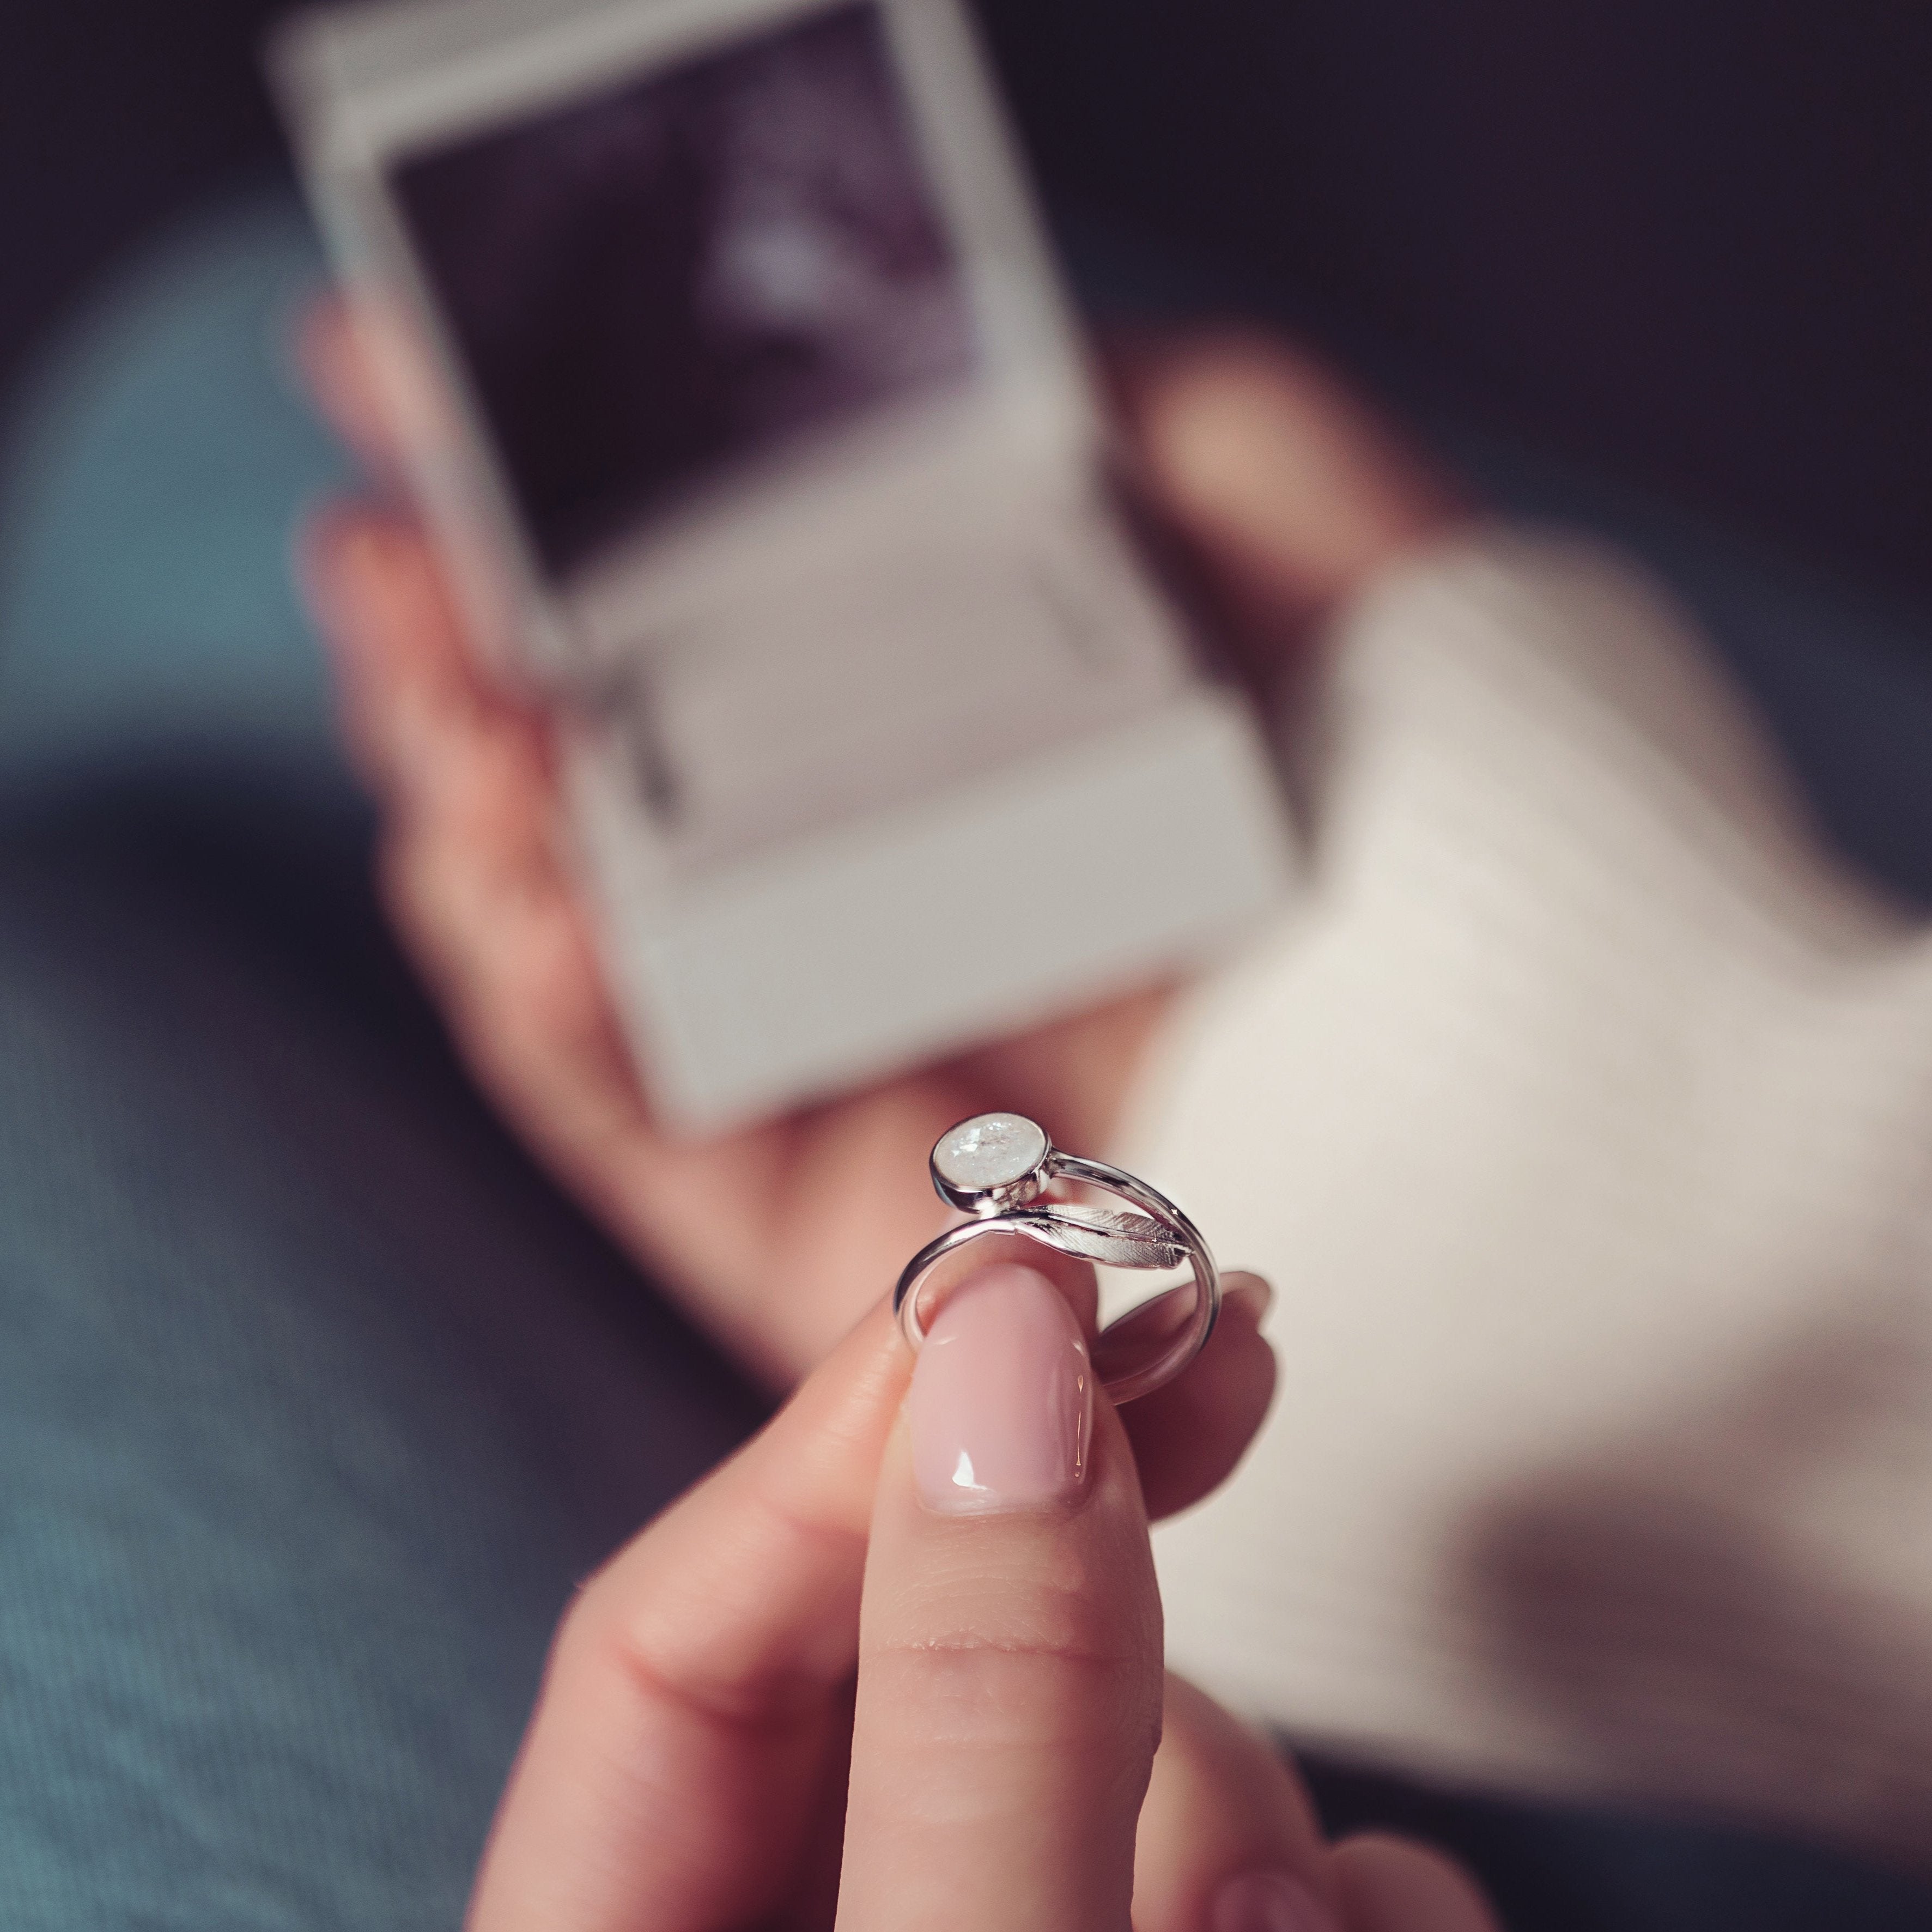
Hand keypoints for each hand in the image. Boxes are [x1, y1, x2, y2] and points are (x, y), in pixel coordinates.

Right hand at [298, 306, 1464, 1385]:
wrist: (1562, 1125)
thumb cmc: (1487, 828)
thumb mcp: (1352, 561)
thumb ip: (1186, 425)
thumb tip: (995, 355)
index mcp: (978, 759)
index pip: (720, 632)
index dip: (575, 519)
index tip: (432, 389)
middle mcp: (889, 912)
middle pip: (617, 784)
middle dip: (474, 660)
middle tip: (387, 549)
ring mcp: (842, 1075)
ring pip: (584, 947)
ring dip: (475, 822)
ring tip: (444, 709)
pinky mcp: (820, 1243)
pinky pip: (637, 1129)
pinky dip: (553, 1019)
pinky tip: (525, 903)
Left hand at [467, 1260, 1496, 1929]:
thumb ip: (976, 1722)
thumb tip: (1004, 1350)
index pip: (670, 1636)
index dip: (852, 1433)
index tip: (1044, 1277)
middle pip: (914, 1663)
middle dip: (1084, 1537)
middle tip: (1222, 1347)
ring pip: (1121, 1765)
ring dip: (1238, 1795)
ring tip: (1293, 1924)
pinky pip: (1259, 1875)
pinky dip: (1337, 1893)